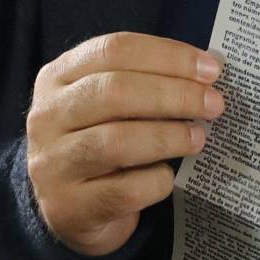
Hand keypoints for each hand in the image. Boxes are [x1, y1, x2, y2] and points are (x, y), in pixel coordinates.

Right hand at [26, 33, 221, 256]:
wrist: (70, 210)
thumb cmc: (101, 142)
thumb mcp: (110, 104)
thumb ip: (146, 82)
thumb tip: (207, 72)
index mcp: (57, 77)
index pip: (113, 50)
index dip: (168, 56)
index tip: (211, 69)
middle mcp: (46, 116)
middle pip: (115, 92)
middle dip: (174, 94)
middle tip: (213, 104)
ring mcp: (52, 164)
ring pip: (116, 141)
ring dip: (169, 136)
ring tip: (198, 138)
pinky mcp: (68, 207)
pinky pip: (124, 190)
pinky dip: (157, 180)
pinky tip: (170, 176)